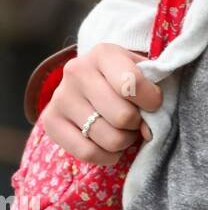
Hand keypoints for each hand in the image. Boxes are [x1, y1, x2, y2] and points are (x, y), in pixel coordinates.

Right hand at [42, 43, 161, 167]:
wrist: (86, 79)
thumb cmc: (121, 75)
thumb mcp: (139, 69)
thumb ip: (151, 92)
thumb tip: (149, 130)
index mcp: (103, 53)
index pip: (132, 82)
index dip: (151, 100)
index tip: (154, 103)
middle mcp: (77, 71)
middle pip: (121, 116)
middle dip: (136, 124)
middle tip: (136, 120)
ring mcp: (61, 97)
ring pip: (107, 138)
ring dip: (124, 141)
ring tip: (124, 132)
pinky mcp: (51, 121)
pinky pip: (87, 153)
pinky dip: (107, 156)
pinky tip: (111, 147)